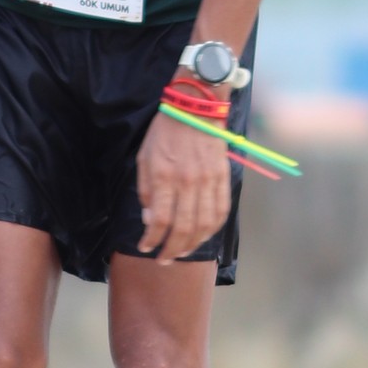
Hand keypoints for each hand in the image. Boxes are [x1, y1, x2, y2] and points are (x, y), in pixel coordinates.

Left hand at [135, 103, 229, 261]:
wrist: (196, 108)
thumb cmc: (165, 132)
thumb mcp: (144, 157)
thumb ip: (146, 190)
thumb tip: (150, 218)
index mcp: (165, 176)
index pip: (161, 219)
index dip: (152, 239)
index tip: (145, 247)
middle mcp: (188, 183)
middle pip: (183, 227)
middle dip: (172, 249)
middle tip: (164, 259)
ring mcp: (208, 181)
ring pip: (205, 224)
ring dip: (193, 244)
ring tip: (182, 252)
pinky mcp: (222, 178)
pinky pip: (221, 210)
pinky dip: (213, 229)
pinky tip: (203, 236)